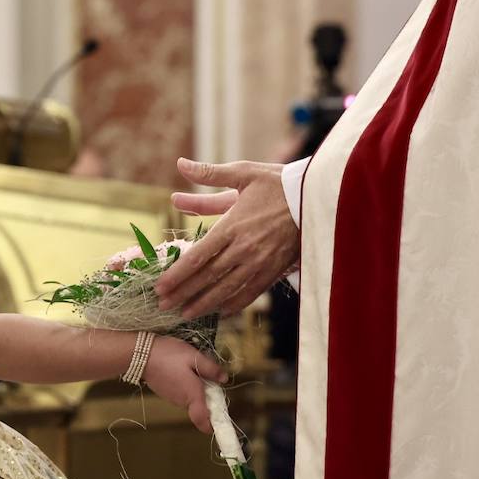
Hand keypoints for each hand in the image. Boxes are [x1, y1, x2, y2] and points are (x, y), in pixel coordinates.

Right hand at [142, 335, 226, 434]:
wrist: (140, 354)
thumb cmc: (169, 355)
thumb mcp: (194, 356)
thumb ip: (210, 369)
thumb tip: (223, 379)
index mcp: (193, 395)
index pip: (203, 420)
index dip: (212, 425)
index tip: (219, 423)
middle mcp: (182, 401)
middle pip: (199, 406)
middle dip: (207, 395)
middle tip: (210, 377)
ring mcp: (171, 398)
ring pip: (190, 398)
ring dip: (195, 389)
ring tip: (193, 368)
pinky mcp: (164, 392)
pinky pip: (180, 393)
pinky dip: (185, 385)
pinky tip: (181, 369)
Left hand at [154, 157, 298, 317]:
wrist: (318, 196)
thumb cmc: (278, 182)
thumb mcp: (243, 173)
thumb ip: (209, 174)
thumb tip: (180, 163)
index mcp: (233, 225)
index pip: (198, 257)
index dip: (177, 275)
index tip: (160, 286)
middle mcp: (244, 248)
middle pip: (208, 278)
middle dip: (183, 293)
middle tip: (163, 306)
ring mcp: (261, 262)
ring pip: (228, 289)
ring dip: (205, 304)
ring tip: (185, 314)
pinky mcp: (275, 269)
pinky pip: (251, 292)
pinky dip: (234, 303)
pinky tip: (220, 311)